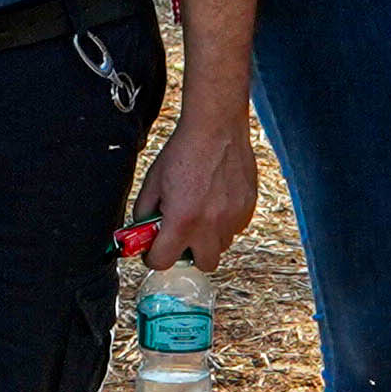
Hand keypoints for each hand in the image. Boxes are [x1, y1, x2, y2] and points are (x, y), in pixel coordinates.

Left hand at [134, 114, 256, 272]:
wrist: (216, 127)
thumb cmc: (183, 152)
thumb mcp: (153, 182)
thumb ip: (144, 212)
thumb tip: (142, 231)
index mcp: (182, 221)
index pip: (164, 261)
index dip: (154, 258)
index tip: (154, 250)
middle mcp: (210, 225)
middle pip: (203, 264)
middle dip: (190, 254)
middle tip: (182, 236)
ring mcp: (233, 217)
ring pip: (222, 245)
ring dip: (210, 237)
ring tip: (201, 212)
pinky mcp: (248, 207)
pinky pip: (236, 227)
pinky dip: (225, 222)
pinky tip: (217, 201)